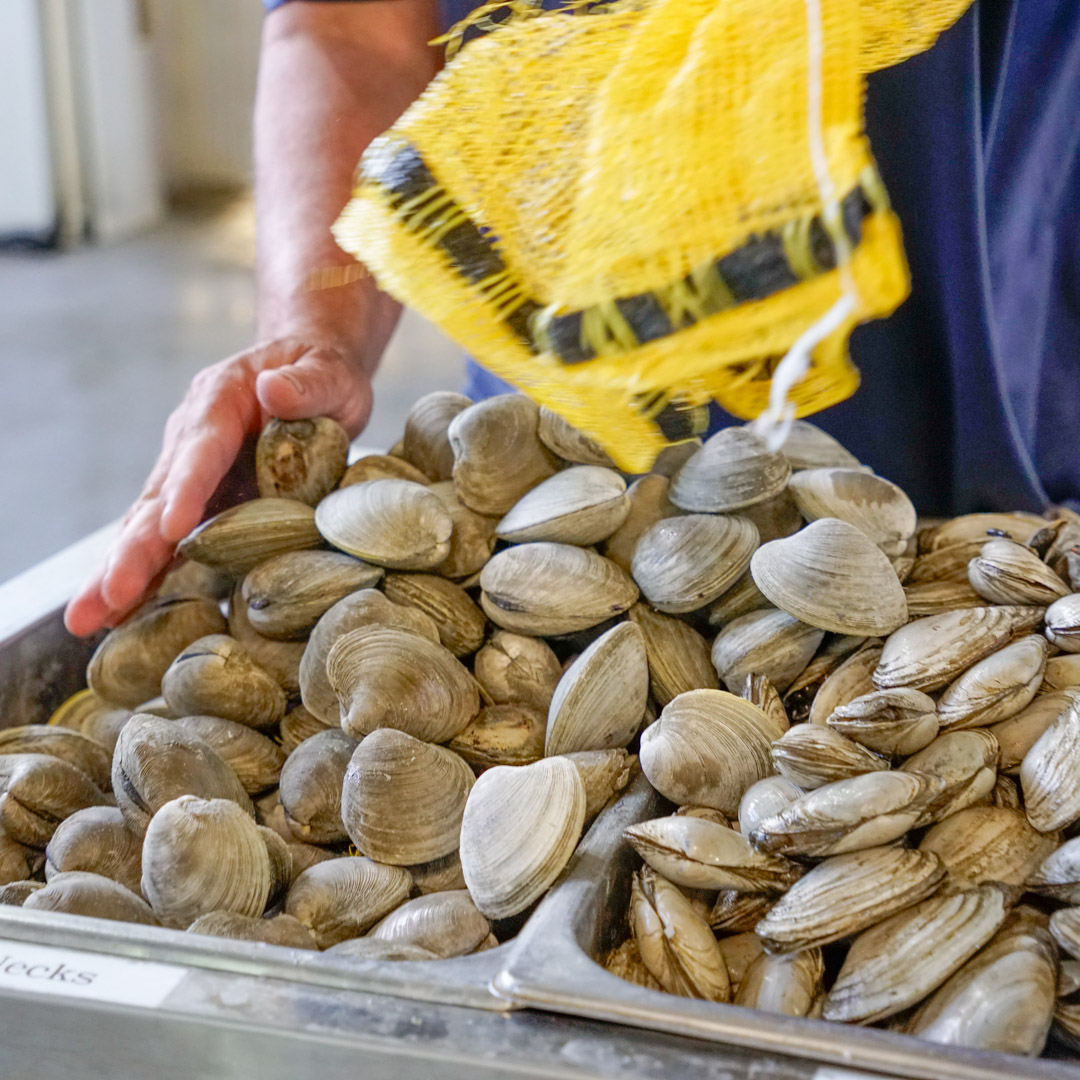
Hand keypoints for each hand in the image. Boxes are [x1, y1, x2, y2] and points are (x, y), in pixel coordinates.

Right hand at [64, 338, 371, 637]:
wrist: (311, 376)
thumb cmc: (323, 373)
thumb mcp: (329, 372)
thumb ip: (307, 383)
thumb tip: (274, 389)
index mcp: (220, 402)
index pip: (200, 449)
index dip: (186, 488)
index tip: (172, 527)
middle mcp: (191, 440)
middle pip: (158, 498)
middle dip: (134, 549)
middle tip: (109, 595)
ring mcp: (191, 475)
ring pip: (150, 527)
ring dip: (123, 572)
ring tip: (89, 618)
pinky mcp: (203, 503)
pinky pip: (171, 544)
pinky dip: (148, 578)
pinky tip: (122, 617)